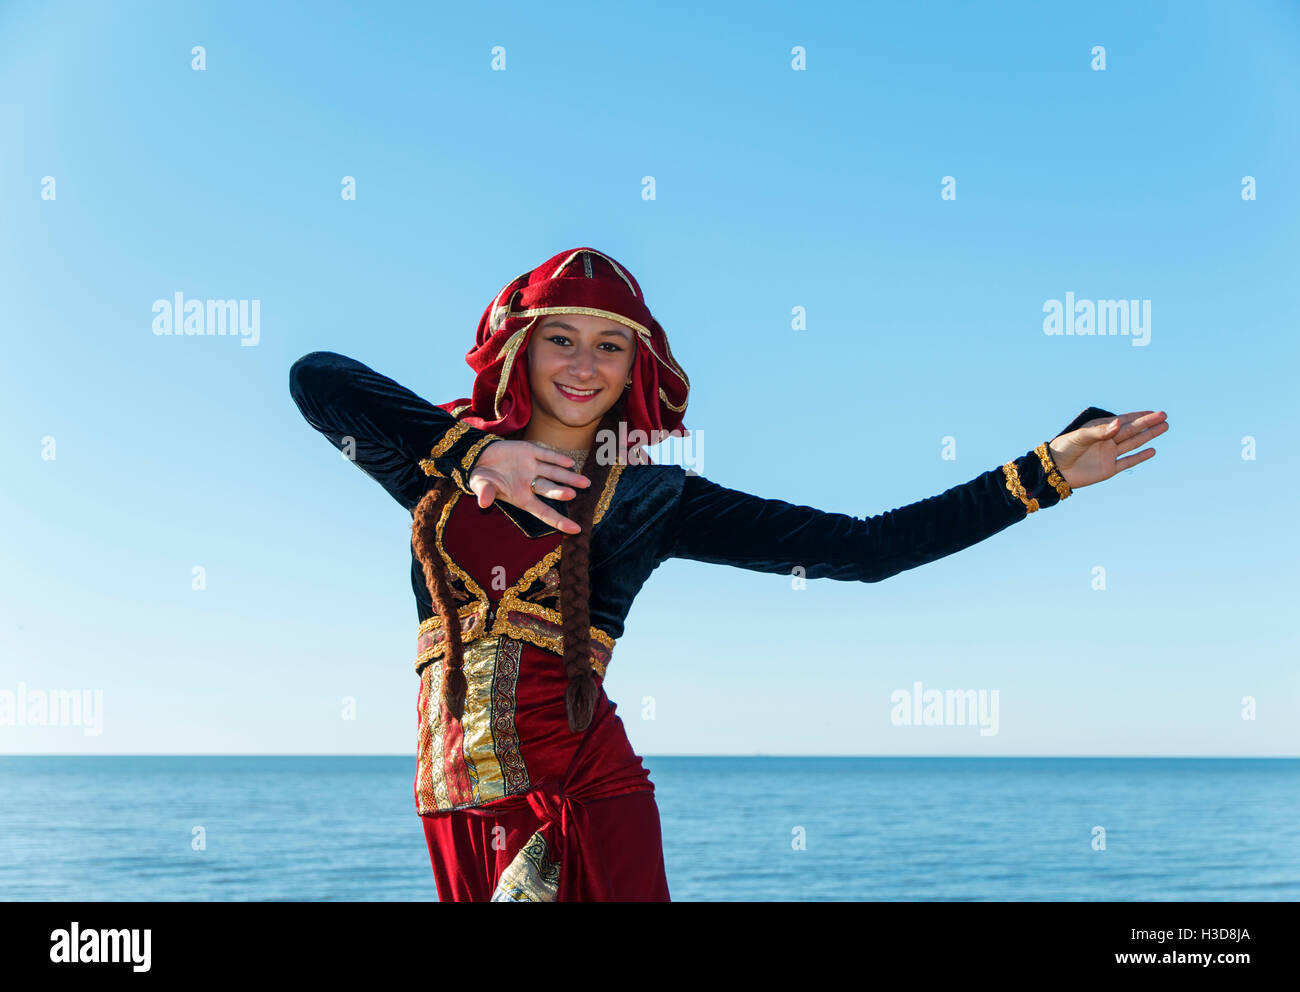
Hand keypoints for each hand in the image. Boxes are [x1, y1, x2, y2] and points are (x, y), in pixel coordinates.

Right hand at [467, 440, 590, 534]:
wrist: (478, 457)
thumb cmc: (481, 478)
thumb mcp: (481, 486)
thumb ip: (485, 493)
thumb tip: (484, 503)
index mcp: (522, 497)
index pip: (543, 512)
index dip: (559, 521)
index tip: (576, 529)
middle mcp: (531, 484)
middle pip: (549, 490)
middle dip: (560, 493)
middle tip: (573, 495)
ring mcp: (532, 468)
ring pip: (554, 473)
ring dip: (569, 477)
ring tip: (585, 483)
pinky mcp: (530, 451)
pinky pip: (546, 455)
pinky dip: (556, 458)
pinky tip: (569, 463)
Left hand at [1047, 410, 1168, 488]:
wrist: (1054, 471)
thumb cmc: (1063, 449)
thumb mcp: (1080, 437)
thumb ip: (1100, 431)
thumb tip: (1118, 423)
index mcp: (1100, 429)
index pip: (1123, 421)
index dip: (1139, 416)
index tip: (1154, 412)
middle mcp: (1107, 440)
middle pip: (1132, 430)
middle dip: (1148, 423)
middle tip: (1164, 416)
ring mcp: (1109, 454)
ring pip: (1133, 443)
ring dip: (1148, 436)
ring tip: (1164, 427)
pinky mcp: (1108, 469)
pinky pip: (1127, 462)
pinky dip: (1140, 457)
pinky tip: (1152, 450)